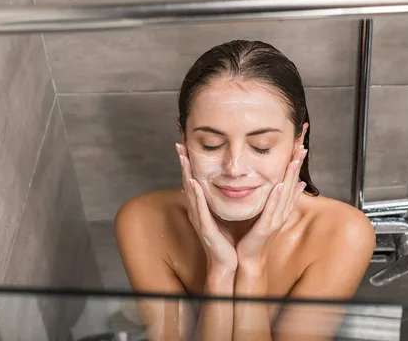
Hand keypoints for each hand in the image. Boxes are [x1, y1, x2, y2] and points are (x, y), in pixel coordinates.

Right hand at [176, 143, 237, 273]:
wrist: (228, 263)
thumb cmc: (227, 240)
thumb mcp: (223, 214)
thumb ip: (221, 200)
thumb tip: (228, 183)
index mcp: (202, 206)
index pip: (193, 179)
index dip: (189, 163)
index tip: (186, 145)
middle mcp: (197, 210)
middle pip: (187, 181)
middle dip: (183, 162)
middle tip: (179, 144)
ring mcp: (199, 218)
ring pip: (190, 191)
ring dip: (186, 173)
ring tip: (182, 156)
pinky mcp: (205, 228)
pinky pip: (199, 208)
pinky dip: (195, 194)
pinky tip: (192, 182)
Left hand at [236, 146, 307, 269]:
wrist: (248, 258)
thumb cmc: (253, 237)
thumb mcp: (264, 214)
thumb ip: (270, 200)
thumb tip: (277, 185)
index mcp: (281, 209)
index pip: (292, 183)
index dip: (296, 166)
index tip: (299, 149)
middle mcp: (282, 212)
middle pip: (293, 185)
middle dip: (296, 166)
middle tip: (301, 148)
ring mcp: (275, 220)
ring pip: (285, 194)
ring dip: (290, 177)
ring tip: (294, 160)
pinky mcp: (266, 227)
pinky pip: (272, 209)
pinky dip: (276, 196)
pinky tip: (280, 185)